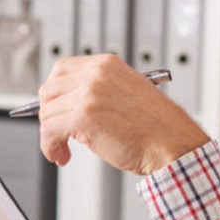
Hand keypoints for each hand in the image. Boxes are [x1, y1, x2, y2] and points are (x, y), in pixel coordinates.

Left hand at [37, 54, 210, 173]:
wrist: (172, 143)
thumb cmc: (155, 127)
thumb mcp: (126, 92)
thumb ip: (97, 90)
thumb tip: (67, 101)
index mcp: (106, 64)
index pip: (61, 70)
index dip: (55, 93)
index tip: (56, 108)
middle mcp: (95, 74)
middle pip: (49, 90)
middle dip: (49, 114)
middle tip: (57, 132)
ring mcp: (88, 93)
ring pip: (47, 112)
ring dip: (50, 135)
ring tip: (62, 148)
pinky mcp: (83, 116)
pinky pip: (50, 131)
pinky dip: (50, 146)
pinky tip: (61, 155)